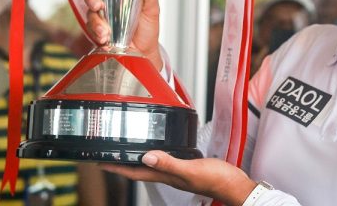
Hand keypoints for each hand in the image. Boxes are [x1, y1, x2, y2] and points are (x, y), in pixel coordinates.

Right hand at [83, 0, 163, 70]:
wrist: (144, 54)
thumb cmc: (148, 31)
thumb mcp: (152, 11)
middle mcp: (109, 3)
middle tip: (98, 6)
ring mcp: (102, 17)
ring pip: (89, 12)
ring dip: (96, 22)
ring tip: (106, 32)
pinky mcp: (98, 31)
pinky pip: (90, 29)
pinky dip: (96, 33)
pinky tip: (105, 39)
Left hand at [99, 151, 256, 205]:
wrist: (235, 185)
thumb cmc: (217, 179)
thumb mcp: (191, 169)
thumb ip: (169, 163)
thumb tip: (147, 156)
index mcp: (167, 176)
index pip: (136, 173)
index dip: (118, 168)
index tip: (102, 163)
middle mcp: (169, 176)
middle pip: (139, 170)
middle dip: (122, 164)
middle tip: (108, 156)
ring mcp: (178, 173)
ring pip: (151, 166)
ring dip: (137, 160)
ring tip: (126, 152)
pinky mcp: (187, 167)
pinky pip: (165, 161)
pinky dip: (157, 155)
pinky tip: (158, 150)